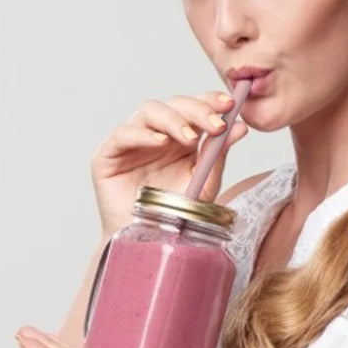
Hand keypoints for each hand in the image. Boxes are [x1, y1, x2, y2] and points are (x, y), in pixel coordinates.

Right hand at [91, 92, 249, 236]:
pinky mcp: (107, 156)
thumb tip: (240, 126)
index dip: (210, 100)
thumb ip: (217, 155)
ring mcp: (131, 143)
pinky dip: (142, 134)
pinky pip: (122, 134)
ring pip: (149, 111)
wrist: (148, 246)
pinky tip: (160, 142)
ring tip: (189, 139)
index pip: (195, 108)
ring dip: (173, 119)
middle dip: (197, 110)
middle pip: (174, 104)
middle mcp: (156, 136)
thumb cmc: (175, 218)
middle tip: (215, 124)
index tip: (230, 104)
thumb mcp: (203, 185)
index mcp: (180, 139)